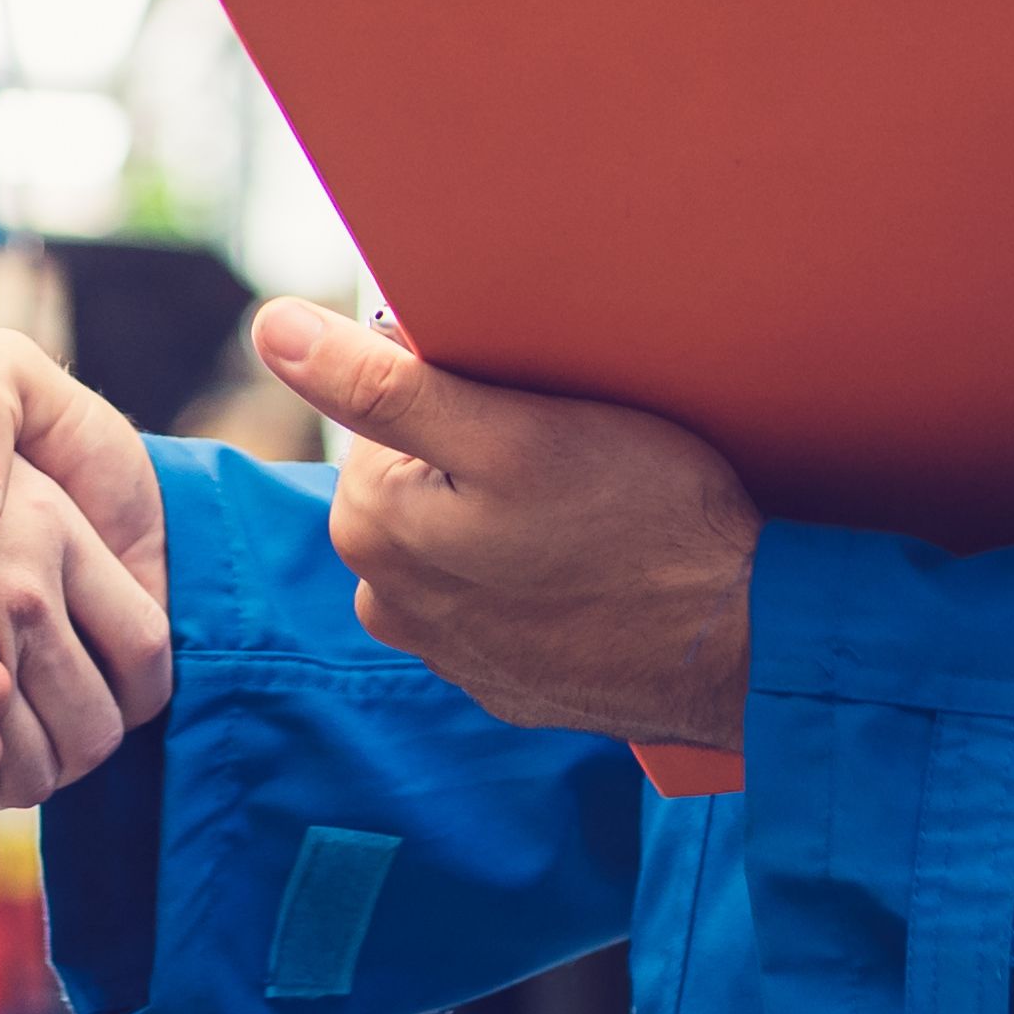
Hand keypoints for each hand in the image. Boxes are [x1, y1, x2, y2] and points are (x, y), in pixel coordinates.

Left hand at [253, 298, 758, 748]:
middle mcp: (389, 604)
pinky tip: (596, 568)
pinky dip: (538, 577)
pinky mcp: (508, 684)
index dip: (461, 389)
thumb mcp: (512, 431)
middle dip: (480, 455)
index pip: (385, 414)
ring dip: (507, 519)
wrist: (744, 642)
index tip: (531, 402)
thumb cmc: (640, 521)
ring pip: (461, 541)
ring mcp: (450, 655)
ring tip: (588, 512)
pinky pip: (504, 600)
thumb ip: (381, 385)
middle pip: (419, 479)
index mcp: (371, 529)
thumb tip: (269, 329)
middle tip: (570, 454)